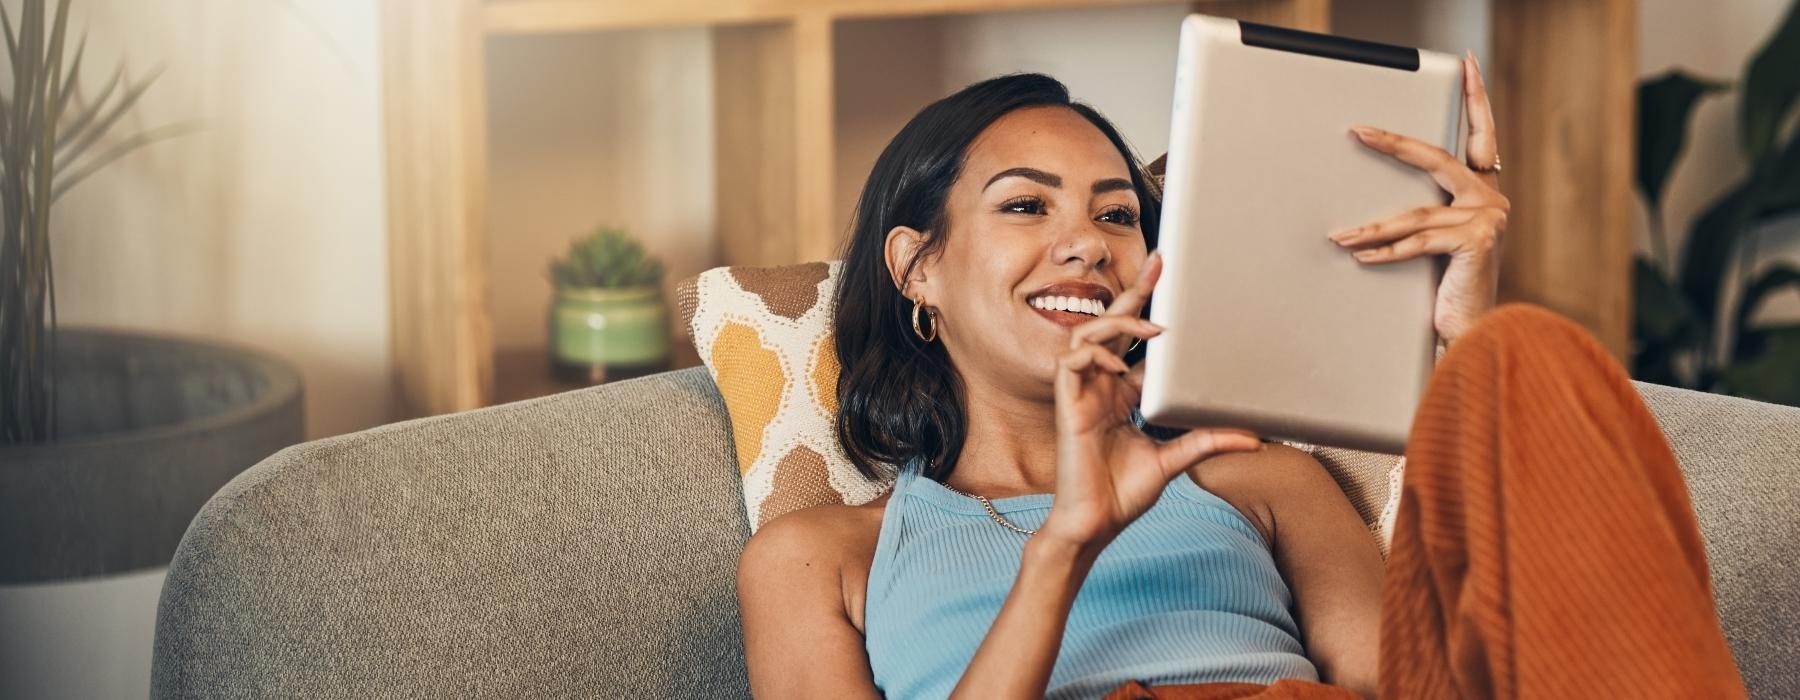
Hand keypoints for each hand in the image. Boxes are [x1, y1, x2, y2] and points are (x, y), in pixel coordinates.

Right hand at [1038, 252, 1262, 550]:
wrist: (1097, 522)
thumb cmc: (1124, 493)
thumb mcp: (1174, 459)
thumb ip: (1207, 441)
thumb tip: (1253, 437)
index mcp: (1121, 395)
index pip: (1134, 344)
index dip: (1149, 313)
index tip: (1171, 285)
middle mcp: (1100, 387)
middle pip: (1111, 325)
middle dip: (1133, 293)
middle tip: (1159, 264)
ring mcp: (1081, 393)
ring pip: (1087, 334)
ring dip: (1117, 324)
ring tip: (1150, 329)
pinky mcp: (1067, 404)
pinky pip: (1072, 360)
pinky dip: (1095, 354)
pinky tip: (1117, 364)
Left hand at [1330, 51, 1508, 344]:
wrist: (1473, 331)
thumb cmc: (1450, 286)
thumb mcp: (1440, 241)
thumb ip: (1426, 213)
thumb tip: (1373, 201)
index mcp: (1484, 190)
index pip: (1481, 134)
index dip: (1477, 98)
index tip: (1469, 65)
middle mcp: (1491, 199)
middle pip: (1436, 160)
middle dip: (1395, 145)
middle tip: (1360, 131)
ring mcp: (1487, 220)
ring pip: (1416, 213)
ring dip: (1372, 227)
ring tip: (1340, 235)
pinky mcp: (1477, 243)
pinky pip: (1418, 242)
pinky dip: (1385, 250)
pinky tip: (1359, 255)